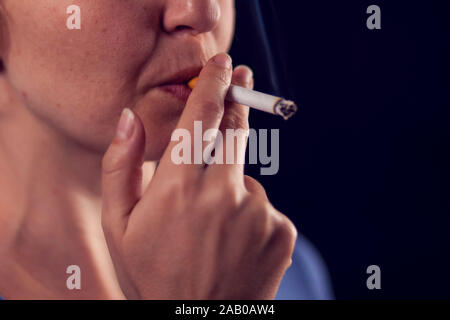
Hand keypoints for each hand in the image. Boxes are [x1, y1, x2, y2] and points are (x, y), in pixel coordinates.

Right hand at [101, 53, 296, 298]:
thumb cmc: (153, 276)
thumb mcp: (119, 226)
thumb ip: (121, 166)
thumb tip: (129, 119)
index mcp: (179, 188)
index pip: (202, 117)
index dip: (214, 84)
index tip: (223, 63)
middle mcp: (224, 194)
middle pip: (235, 132)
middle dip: (235, 108)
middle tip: (239, 88)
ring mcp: (259, 213)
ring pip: (246, 177)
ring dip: (231, 186)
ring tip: (213, 227)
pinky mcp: (282, 231)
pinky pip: (265, 206)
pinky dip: (249, 214)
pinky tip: (233, 243)